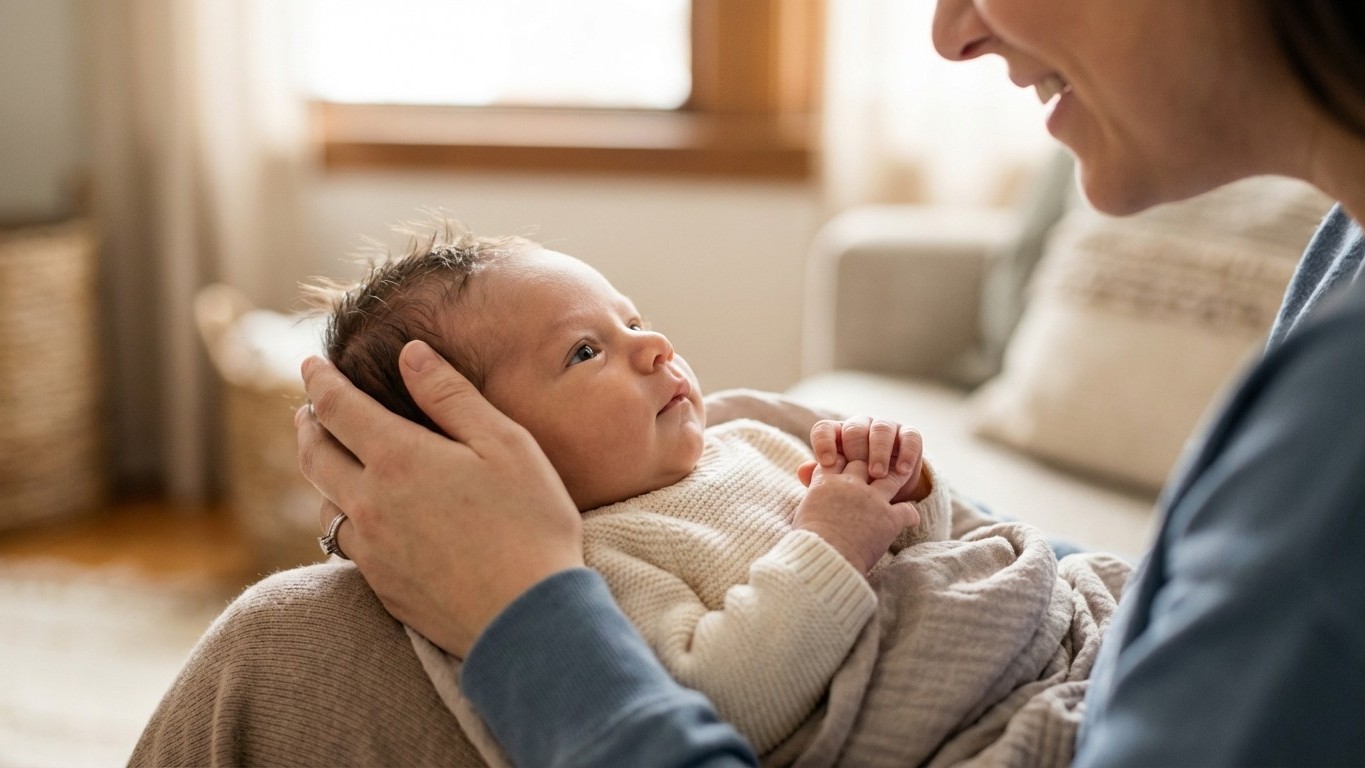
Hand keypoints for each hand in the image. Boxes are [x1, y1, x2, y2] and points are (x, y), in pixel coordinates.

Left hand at [296, 340, 583, 657]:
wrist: (529, 618)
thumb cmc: (531, 522)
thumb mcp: (506, 443)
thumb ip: (452, 395)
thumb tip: (410, 354)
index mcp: (399, 458)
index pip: (337, 407)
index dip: (318, 380)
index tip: (310, 363)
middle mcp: (370, 502)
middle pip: (315, 455)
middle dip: (308, 424)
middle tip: (308, 408)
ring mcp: (371, 549)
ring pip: (325, 502)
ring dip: (321, 473)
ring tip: (331, 459)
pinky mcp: (381, 586)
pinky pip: (344, 543)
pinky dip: (342, 517)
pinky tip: (358, 517)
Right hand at [792, 453, 919, 574]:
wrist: (823, 558)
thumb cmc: (806, 542)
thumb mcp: (802, 514)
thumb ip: (810, 502)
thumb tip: (810, 507)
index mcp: (826, 483)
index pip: (837, 459)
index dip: (843, 459)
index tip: (847, 463)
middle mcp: (850, 485)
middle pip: (863, 462)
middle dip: (868, 462)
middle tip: (875, 466)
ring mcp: (872, 500)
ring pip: (890, 478)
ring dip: (897, 477)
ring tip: (903, 476)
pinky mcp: (889, 518)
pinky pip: (907, 510)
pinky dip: (910, 515)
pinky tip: (911, 519)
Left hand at [802, 417, 930, 502]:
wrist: (888, 493)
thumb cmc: (856, 488)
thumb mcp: (839, 485)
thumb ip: (821, 477)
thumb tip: (802, 470)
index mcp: (837, 436)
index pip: (825, 429)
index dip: (824, 442)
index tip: (827, 463)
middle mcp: (860, 427)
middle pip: (854, 427)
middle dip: (855, 449)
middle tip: (858, 472)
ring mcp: (885, 428)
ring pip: (881, 429)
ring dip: (879, 451)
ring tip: (878, 474)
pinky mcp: (908, 435)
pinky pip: (909, 437)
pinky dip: (906, 453)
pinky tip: (902, 471)